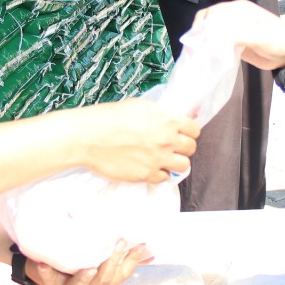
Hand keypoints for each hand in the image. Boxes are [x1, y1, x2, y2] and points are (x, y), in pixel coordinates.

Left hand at [26, 239, 153, 284]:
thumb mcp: (100, 257)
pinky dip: (47, 273)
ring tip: (89, 268)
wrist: (45, 266)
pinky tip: (44, 263)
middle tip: (120, 242)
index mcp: (104, 281)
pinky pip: (49, 280)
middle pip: (104, 280)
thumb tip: (150, 251)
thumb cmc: (78, 261)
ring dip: (85, 277)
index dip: (132, 260)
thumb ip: (122, 255)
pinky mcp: (52, 283)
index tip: (140, 243)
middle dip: (112, 262)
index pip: (122, 273)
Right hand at [67, 98, 197, 182]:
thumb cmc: (110, 117)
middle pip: (191, 148)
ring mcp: (158, 159)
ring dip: (175, 162)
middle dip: (183, 146)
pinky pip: (164, 178)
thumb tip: (173, 118)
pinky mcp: (147, 174)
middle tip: (173, 146)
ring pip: (183, 166)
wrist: (90, 136)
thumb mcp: (141, 106)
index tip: (183, 132)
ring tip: (164, 159)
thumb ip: (161, 114)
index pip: (194, 129)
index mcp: (167, 121)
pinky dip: (159, 173)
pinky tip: (150, 166)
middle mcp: (167, 141)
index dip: (189, 131)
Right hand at [192, 0, 284, 69]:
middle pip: (208, 22)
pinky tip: (205, 60)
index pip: (213, 13)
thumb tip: (216, 36)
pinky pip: (217, 44)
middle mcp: (233, 17)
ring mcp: (233, 30)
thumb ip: (240, 34)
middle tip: (193, 52)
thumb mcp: (261, 36)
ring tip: (195, 57)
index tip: (196, 43)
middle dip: (198, 35)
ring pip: (210, 33)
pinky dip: (209, 51)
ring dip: (202, 43)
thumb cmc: (279, 40)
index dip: (202, 26)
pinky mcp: (234, 43)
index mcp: (239, 9)